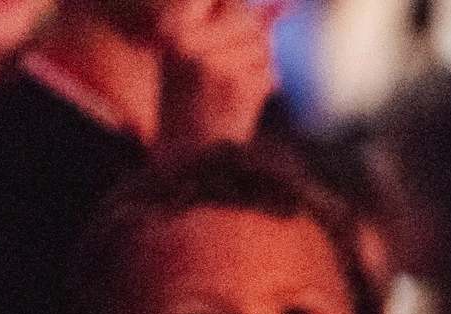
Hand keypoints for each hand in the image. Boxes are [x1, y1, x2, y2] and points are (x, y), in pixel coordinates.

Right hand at [156, 0, 278, 151]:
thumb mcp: (196, 58)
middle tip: (236, 69)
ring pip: (261, 45)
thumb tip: (278, 6)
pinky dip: (263, 86)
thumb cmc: (193, 110)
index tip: (245, 22)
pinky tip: (241, 104)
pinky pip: (267, 71)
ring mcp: (212, 61)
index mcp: (172, 30)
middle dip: (254, 40)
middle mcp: (187, 41)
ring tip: (233, 90)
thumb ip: (227, 29)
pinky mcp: (236, 83)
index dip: (236, 11)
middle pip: (246, 18)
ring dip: (259, 66)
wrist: (190, 161)